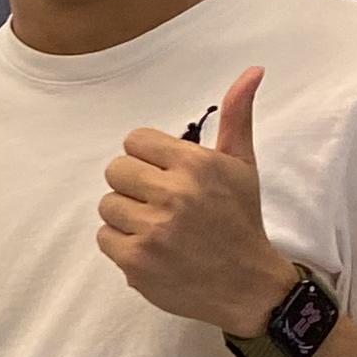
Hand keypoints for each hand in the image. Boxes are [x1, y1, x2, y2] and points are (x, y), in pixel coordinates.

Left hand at [97, 67, 295, 335]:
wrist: (248, 286)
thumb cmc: (240, 220)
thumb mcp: (242, 166)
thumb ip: (236, 117)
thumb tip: (252, 70)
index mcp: (196, 165)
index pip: (135, 141)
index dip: (147, 158)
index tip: (164, 175)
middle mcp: (174, 195)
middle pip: (115, 171)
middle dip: (133, 185)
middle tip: (159, 203)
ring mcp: (153, 231)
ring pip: (107, 205)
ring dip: (126, 216)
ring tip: (157, 227)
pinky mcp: (137, 262)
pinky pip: (104, 238)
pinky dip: (122, 244)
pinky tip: (151, 249)